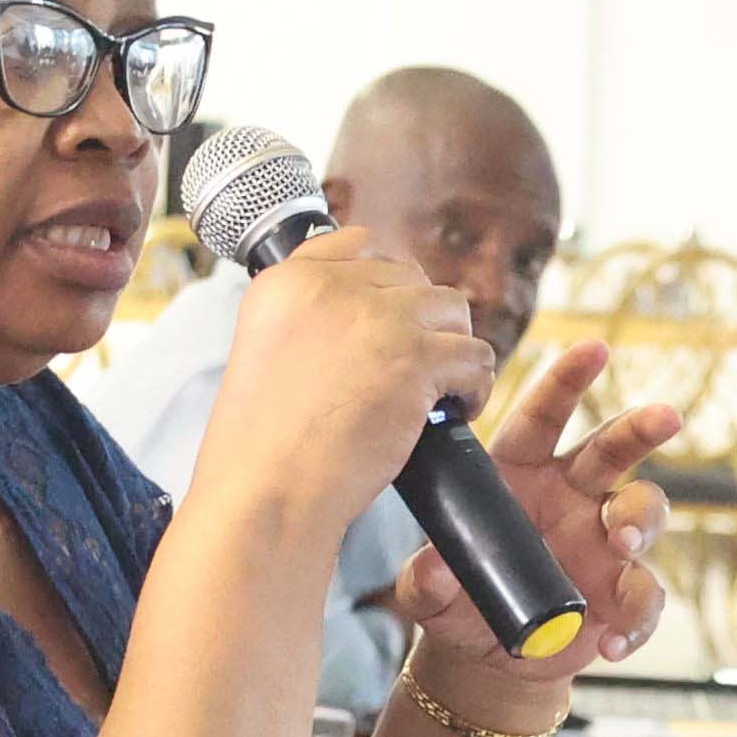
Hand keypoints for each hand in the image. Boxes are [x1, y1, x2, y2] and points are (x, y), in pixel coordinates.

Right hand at [207, 228, 489, 525]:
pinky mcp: (415, 358)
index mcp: (286, 282)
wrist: (266, 492)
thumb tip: (368, 318)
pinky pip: (475, 355)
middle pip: (410, 278)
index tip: (393, 320)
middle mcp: (331, 287)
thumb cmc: (262, 448)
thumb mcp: (265, 357)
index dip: (386, 283)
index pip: (357, 244)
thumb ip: (309, 323)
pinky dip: (474, 386)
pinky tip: (455, 411)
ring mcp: (377, 318)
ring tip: (440, 390)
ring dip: (451, 347)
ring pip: (451, 309)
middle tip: (416, 367)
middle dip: (421, 321)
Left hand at [385, 341, 678, 723]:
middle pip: (615, 449)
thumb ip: (427, 580)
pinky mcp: (621, 593)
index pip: (546, 416)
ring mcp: (603, 541)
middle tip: (664, 417)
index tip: (594, 348)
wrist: (486, 655)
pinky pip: (645, 595)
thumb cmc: (457, 600)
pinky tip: (611, 640)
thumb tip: (433, 571)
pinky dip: (636, 615)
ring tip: (622, 542)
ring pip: (644, 509)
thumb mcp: (428, 592)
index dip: (569, 380)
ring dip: (641, 518)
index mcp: (522, 471)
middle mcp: (572, 495)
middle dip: (641, 429)